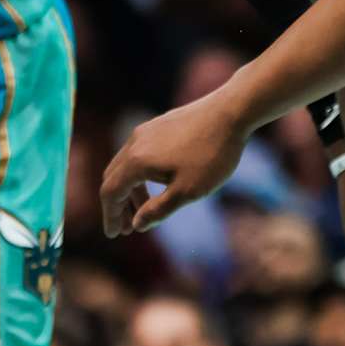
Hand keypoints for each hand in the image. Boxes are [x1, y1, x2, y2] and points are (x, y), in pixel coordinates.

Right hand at [101, 84, 249, 235]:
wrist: (233, 110)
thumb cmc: (212, 154)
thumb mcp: (188, 191)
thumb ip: (158, 210)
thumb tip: (137, 224)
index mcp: (137, 160)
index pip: (110, 193)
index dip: (110, 216)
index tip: (113, 235)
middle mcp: (135, 142)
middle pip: (114, 178)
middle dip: (119, 205)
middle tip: (128, 227)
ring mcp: (147, 130)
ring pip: (127, 164)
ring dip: (132, 189)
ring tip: (146, 208)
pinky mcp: (161, 123)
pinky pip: (140, 152)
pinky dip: (142, 172)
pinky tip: (160, 182)